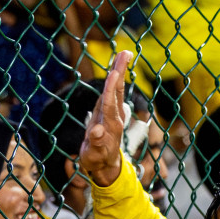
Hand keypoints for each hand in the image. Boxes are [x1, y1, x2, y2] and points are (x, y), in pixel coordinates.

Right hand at [79, 51, 132, 187]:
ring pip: (116, 89)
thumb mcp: (94, 155)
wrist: (105, 165)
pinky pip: (112, 93)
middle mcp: (113, 116)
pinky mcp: (108, 113)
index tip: (115, 72)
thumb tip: (96, 132)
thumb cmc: (97, 160)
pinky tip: (116, 69)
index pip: (110, 103)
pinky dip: (114, 80)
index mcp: (110, 124)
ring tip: (123, 56)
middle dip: (120, 72)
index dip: (111, 88)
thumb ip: (95, 143)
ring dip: (119, 72)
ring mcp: (112, 114)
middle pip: (116, 90)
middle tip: (126, 53)